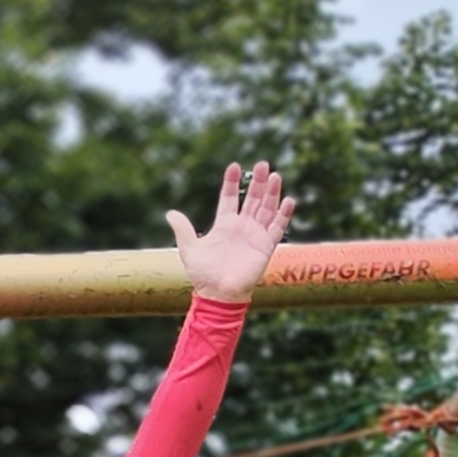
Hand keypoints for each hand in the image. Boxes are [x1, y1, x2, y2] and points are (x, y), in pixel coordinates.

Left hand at [169, 161, 293, 304]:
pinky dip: (283, 214)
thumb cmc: (203, 274)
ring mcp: (255, 234)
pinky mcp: (266, 245)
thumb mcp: (190, 248)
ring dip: (271, 192)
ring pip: (266, 208)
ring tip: (274, 175)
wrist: (218, 293)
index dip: (231, 183)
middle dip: (257, 182)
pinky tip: (287, 200)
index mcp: (224, 225)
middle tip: (262, 164)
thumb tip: (170, 213)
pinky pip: (278, 227)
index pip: (229, 198)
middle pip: (252, 198)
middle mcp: (242, 226)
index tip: (233, 166)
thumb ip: (183, 229)